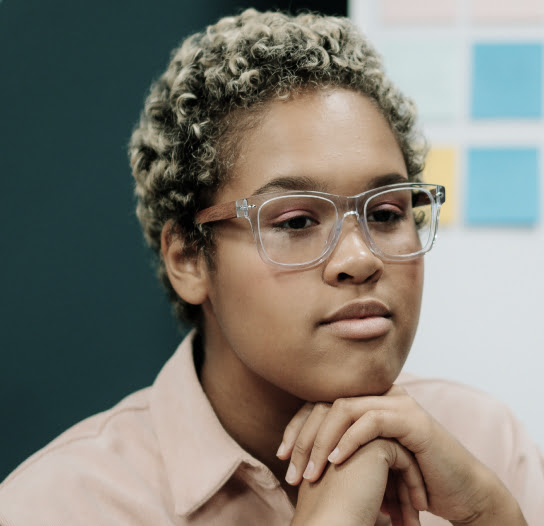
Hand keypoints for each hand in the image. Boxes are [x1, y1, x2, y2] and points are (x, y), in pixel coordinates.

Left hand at [279, 386, 526, 524]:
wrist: (459, 493)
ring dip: (321, 441)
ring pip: (344, 408)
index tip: (281, 455)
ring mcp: (397, 403)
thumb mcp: (367, 462)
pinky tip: (335, 462)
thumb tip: (298, 458)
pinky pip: (372, 421)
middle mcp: (379, 395)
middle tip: (289, 469)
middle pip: (326, 402)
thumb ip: (341, 450)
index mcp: (365, 401)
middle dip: (302, 436)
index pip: (319, 403)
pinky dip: (349, 440)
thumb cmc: (410, 480)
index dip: (296, 426)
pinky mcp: (412, 419)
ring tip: (309, 472)